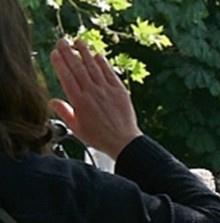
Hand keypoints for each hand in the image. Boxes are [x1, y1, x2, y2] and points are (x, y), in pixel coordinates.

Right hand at [48, 39, 141, 158]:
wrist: (124, 142)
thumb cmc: (99, 137)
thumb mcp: (77, 128)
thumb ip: (64, 112)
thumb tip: (52, 101)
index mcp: (79, 101)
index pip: (66, 77)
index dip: (60, 63)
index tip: (55, 53)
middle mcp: (92, 93)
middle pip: (78, 68)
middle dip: (68, 52)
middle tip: (62, 41)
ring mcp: (107, 91)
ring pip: (94, 67)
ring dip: (85, 52)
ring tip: (79, 41)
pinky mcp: (120, 91)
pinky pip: (110, 73)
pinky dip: (103, 63)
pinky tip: (98, 55)